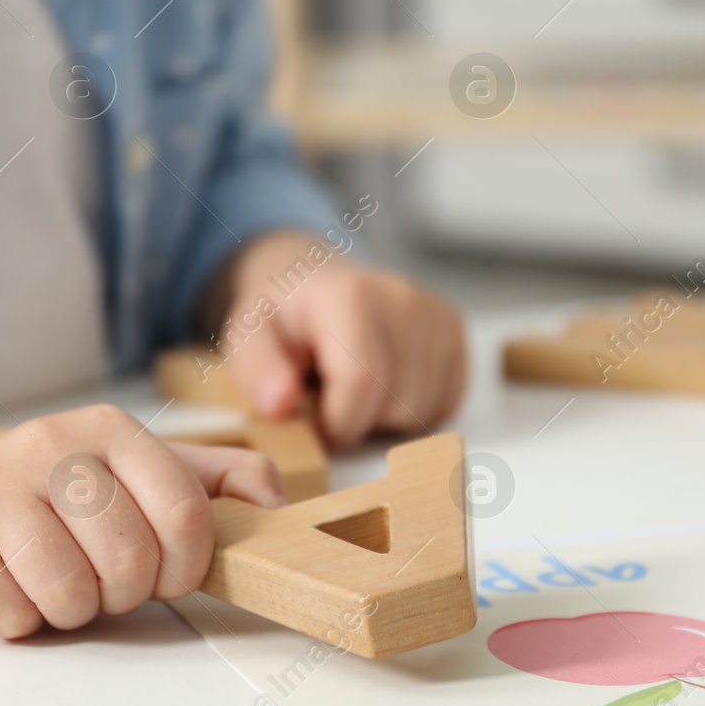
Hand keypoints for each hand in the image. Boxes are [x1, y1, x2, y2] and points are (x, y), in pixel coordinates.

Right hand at [0, 405, 283, 638]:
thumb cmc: (66, 492)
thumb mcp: (146, 470)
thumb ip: (221, 481)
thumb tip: (276, 505)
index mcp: (112, 429)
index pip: (185, 512)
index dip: (188, 567)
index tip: (170, 577)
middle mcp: (51, 445)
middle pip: (128, 560)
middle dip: (126, 592)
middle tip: (106, 580)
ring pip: (68, 593)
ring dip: (74, 610)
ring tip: (61, 581)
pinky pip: (10, 614)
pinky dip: (21, 619)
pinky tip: (13, 584)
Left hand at [213, 231, 466, 448]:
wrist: (312, 281)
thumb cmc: (283, 315)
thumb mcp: (248, 336)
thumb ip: (258, 371)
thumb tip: (280, 404)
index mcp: (350, 298)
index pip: (363, 382)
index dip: (336, 424)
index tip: (313, 423)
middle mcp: (404, 300)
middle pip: (396, 405)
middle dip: (358, 421)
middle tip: (329, 395)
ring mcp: (435, 316)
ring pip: (423, 412)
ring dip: (384, 418)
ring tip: (354, 384)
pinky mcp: (455, 332)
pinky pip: (445, 404)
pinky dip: (413, 409)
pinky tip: (383, 383)